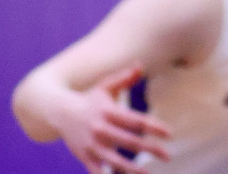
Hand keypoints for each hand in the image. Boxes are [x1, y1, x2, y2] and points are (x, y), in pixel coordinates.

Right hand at [47, 65, 169, 173]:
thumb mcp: (105, 86)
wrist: (58, 112)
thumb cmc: (89, 98)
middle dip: (150, 149)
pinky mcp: (84, 156)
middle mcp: (100, 129)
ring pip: (113, 160)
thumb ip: (124, 78)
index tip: (169, 134)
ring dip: (131, 169)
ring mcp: (91, 145)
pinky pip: (96, 171)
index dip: (153, 127)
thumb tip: (140, 65)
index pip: (135, 120)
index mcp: (109, 112)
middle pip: (129, 141)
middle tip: (168, 156)